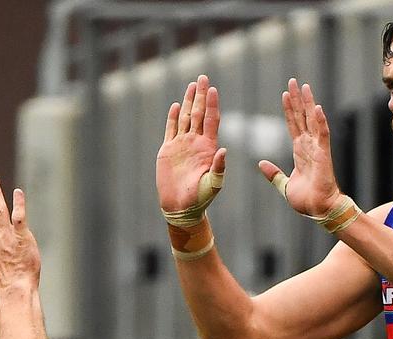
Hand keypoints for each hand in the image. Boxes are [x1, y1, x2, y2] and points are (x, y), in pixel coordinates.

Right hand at [156, 75, 226, 213]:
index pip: (211, 120)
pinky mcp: (168, 151)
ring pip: (186, 118)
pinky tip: (176, 106)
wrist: (181, 207)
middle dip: (201, 95)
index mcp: (208, 148)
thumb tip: (223, 150)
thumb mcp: (213, 184)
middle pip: (199, 113)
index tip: (213, 89)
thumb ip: (218, 168)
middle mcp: (196, 143)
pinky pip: (171, 130)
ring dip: (189, 101)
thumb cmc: (200, 199)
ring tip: (191, 84)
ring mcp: (182, 145)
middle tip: (203, 77)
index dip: (212, 104)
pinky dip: (173, 117)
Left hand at [258, 79, 343, 216]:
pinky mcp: (324, 155)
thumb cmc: (306, 199)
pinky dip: (320, 121)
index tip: (285, 94)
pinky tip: (317, 107)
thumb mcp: (284, 185)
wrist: (318, 209)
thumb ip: (273, 173)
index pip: (293, 124)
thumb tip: (261, 163)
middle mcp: (309, 146)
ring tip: (304, 86)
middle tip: (293, 81)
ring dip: (308, 103)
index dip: (289, 109)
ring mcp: (317, 148)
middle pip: (302, 117)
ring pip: (312, 120)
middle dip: (297, 99)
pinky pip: (322, 135)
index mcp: (300, 151)